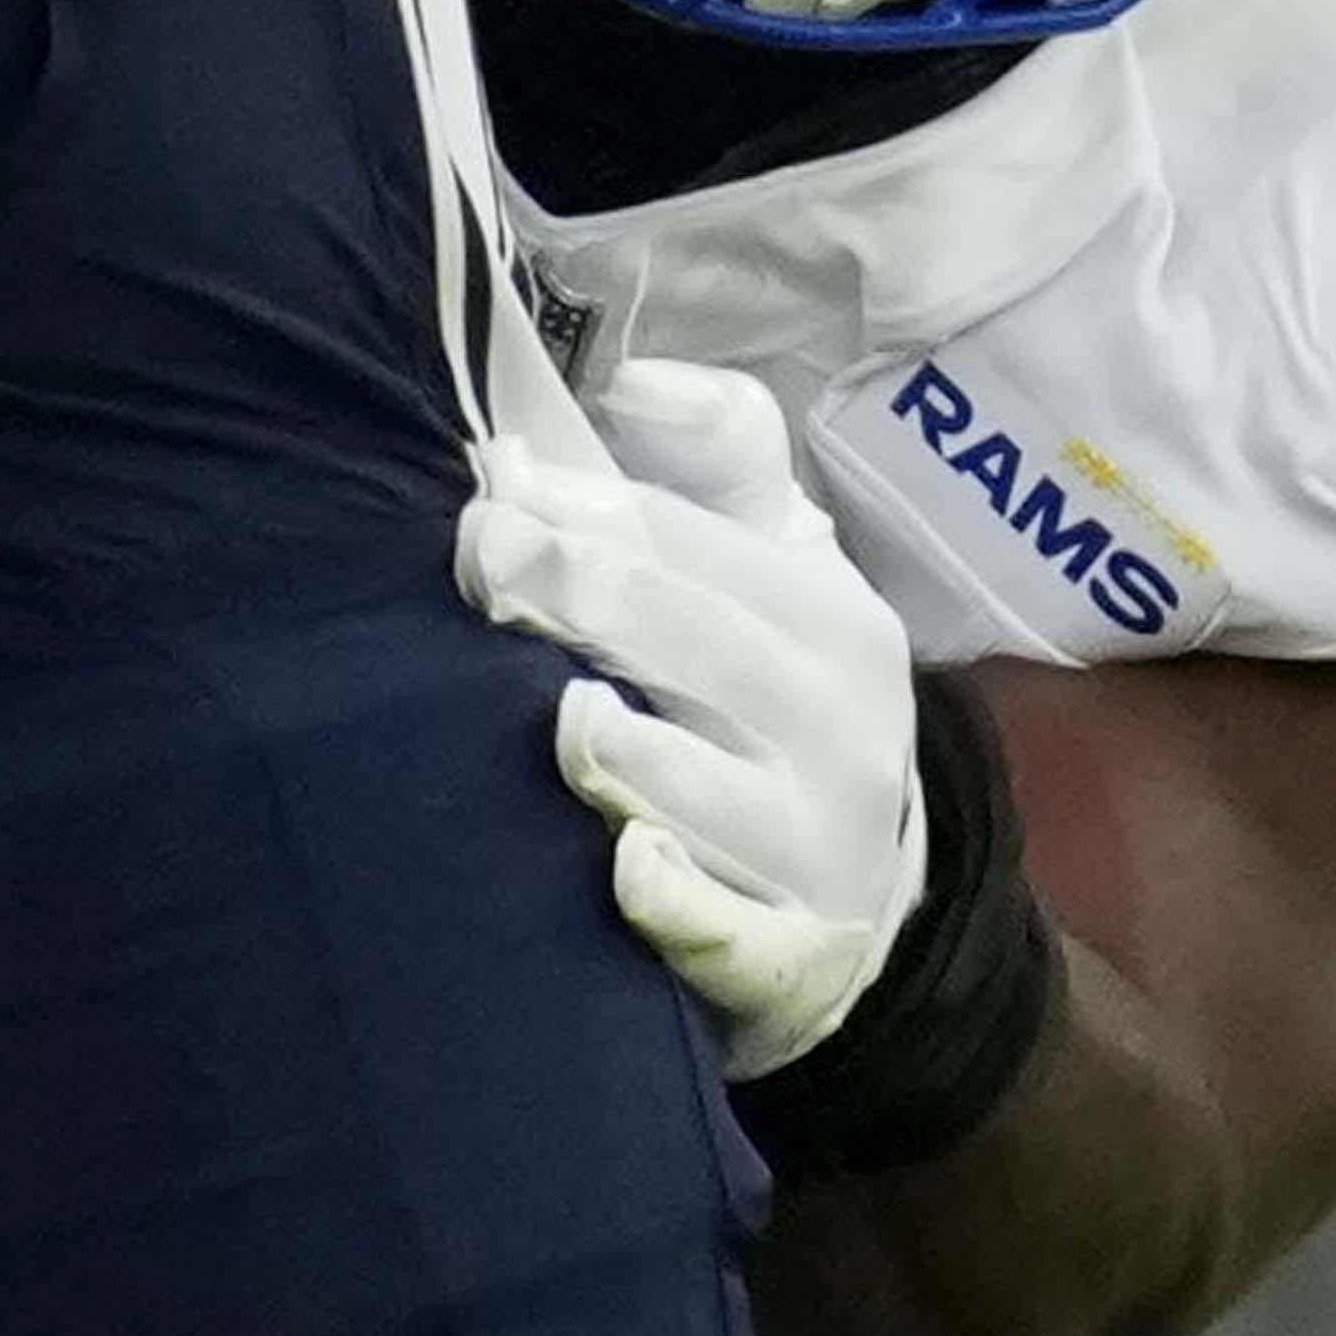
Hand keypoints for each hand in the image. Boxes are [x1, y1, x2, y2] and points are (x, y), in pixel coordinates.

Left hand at [458, 361, 927, 1074]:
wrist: (859, 911)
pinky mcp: (776, 960)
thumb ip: (724, 459)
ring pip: (694, 788)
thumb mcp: (788, 574)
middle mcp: (836, 735)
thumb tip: (630, 376)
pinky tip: (624, 863)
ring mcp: (806, 854)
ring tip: (562, 713)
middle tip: (476, 558)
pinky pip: (719, 930)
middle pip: (687, 642)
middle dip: (571, 591)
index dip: (585, 509)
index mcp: (837, 624)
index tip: (493, 485)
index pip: (694, 549)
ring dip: (615, 747)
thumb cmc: (782, 708)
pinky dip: (672, 900)